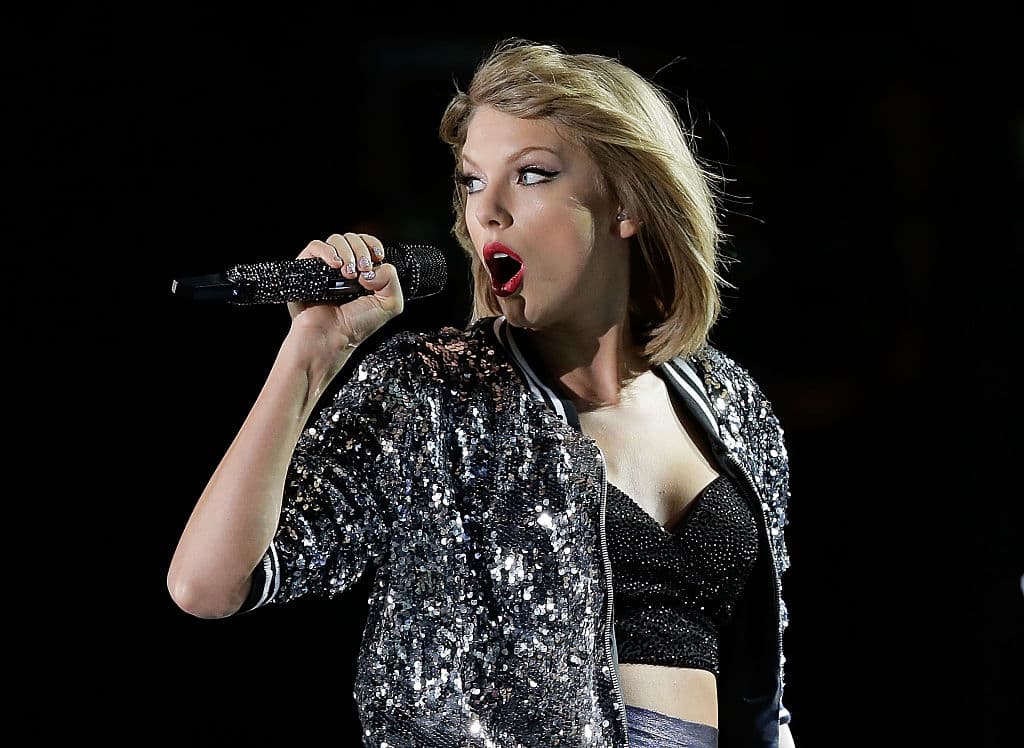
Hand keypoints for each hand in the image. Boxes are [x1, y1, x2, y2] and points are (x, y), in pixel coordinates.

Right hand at [286, 232, 404, 350]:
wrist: (330, 339)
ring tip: (348, 273)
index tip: (377, 257)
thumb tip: (375, 267)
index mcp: (363, 274)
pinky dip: (327, 252)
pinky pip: (315, 246)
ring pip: (336, 239)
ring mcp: (325, 267)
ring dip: (347, 252)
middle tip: (362, 270)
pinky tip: (335, 266)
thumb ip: (392, 280)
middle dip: (361, 251)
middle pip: (354, 239)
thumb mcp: (389, 304)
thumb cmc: (354, 326)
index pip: (368, 244)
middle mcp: (344, 268)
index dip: (373, 246)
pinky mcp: (307, 268)